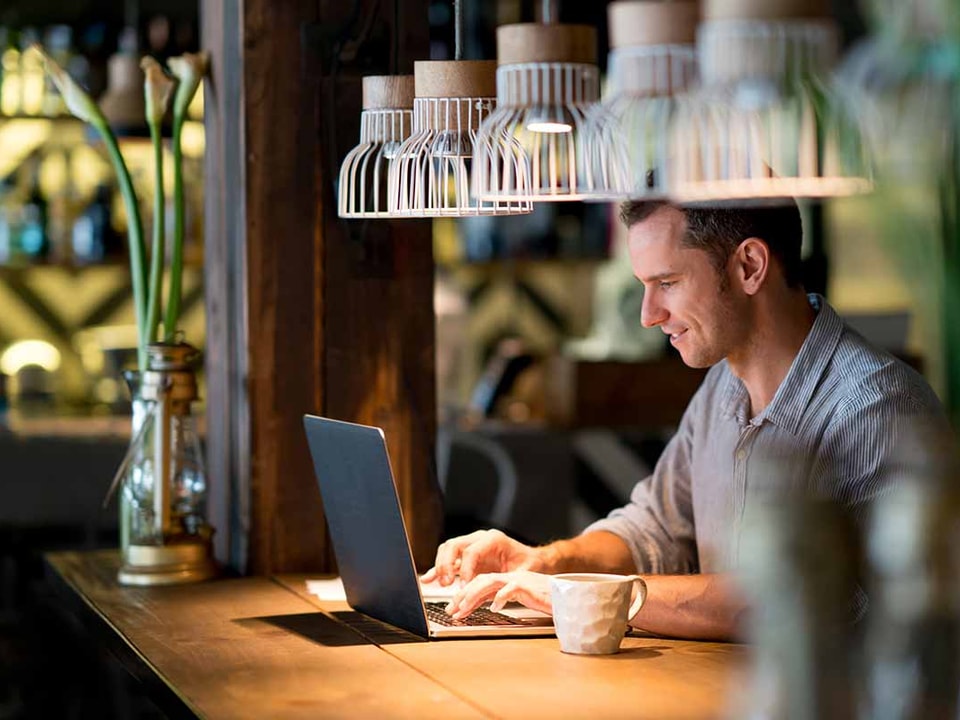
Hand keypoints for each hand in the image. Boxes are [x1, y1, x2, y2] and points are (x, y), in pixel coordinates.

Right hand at [421, 529, 540, 585]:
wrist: (530, 559)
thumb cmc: (527, 563)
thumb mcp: (522, 571)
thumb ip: (510, 580)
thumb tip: (500, 591)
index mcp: (493, 539)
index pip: (471, 551)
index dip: (465, 570)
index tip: (464, 587)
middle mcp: (479, 539)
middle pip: (454, 545)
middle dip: (447, 565)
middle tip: (447, 584)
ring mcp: (471, 545)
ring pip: (447, 549)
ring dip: (440, 566)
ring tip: (441, 583)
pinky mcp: (466, 556)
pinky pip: (448, 559)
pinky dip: (438, 568)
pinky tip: (428, 578)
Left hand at [445, 571, 552, 618]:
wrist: (565, 595)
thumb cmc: (543, 598)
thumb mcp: (517, 598)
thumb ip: (499, 598)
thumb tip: (482, 606)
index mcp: (505, 578)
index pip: (479, 583)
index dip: (464, 595)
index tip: (454, 609)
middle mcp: (508, 576)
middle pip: (480, 580)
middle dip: (463, 595)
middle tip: (452, 610)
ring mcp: (517, 579)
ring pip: (490, 582)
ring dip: (474, 595)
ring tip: (464, 608)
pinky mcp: (527, 586)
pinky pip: (510, 589)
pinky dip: (500, 597)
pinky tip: (493, 608)